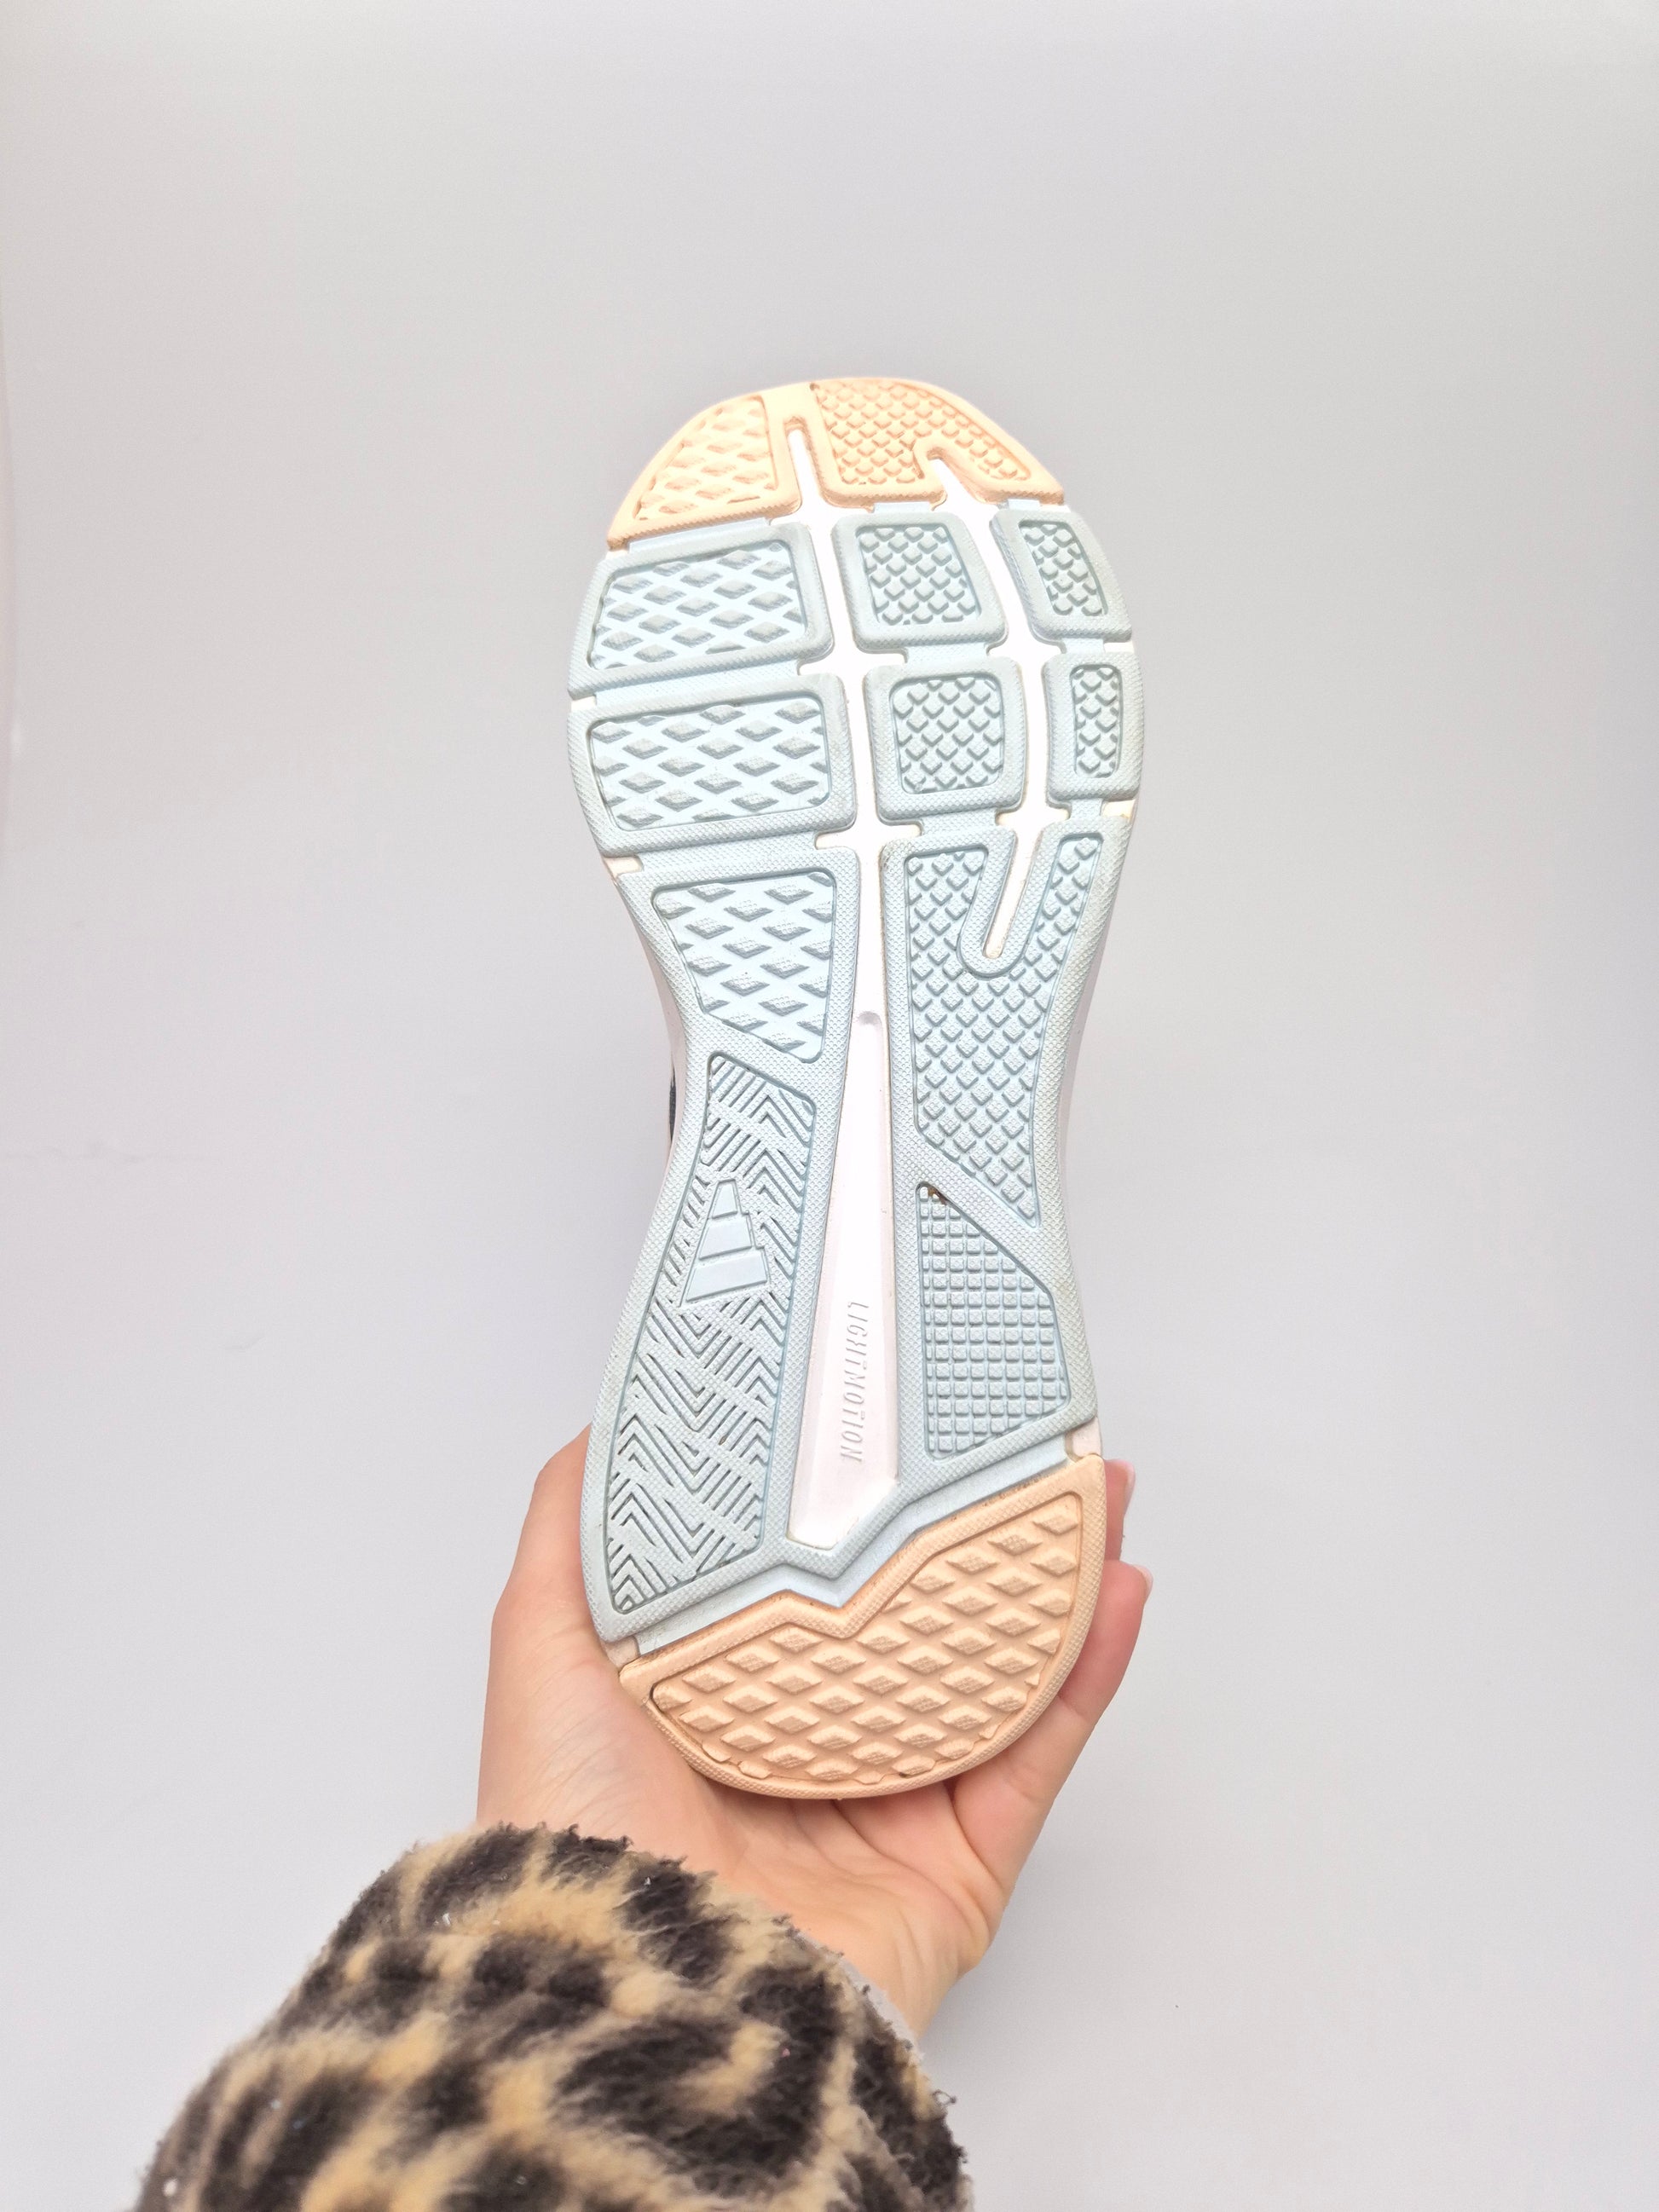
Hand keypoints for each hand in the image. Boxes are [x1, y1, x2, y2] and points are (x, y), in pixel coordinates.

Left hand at [478, 1433, 1150, 2031]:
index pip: (812, 1581)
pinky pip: (1037, 1756)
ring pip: (998, 1675)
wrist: (640, 1989)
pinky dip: (1085, 1674)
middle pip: (922, 1620)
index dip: (862, 1504)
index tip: (904, 1427)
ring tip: (1092, 1495)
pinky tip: (1111, 1592)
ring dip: (1054, 1584)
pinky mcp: (959, 1869)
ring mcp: (893, 1813)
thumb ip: (573, 1535)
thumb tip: (607, 1433)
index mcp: (723, 1701)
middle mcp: (813, 1753)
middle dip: (979, 1535)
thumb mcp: (542, 1647)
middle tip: (1025, 1451)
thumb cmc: (576, 1823)